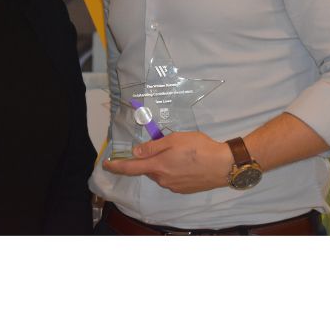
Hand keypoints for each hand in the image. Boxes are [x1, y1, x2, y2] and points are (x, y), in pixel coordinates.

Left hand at [100, 131, 233, 193]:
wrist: (223, 165)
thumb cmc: (198, 148)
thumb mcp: (174, 139)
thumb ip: (153, 146)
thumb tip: (135, 152)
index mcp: (157, 166)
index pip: (131, 168)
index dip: (116, 166)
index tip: (106, 164)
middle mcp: (162, 180)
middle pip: (148, 170)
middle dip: (151, 159)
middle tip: (166, 145)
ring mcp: (173, 187)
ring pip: (161, 174)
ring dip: (164, 165)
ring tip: (181, 153)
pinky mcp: (184, 190)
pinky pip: (172, 179)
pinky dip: (174, 171)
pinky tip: (187, 163)